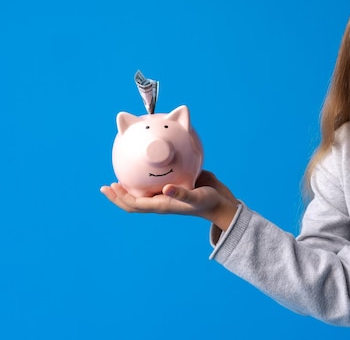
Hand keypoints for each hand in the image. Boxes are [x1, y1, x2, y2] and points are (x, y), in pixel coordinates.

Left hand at [100, 170, 238, 229]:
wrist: (220, 202)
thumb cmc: (208, 202)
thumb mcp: (196, 197)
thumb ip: (181, 193)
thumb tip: (166, 189)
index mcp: (161, 204)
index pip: (134, 204)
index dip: (120, 197)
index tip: (110, 186)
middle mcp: (160, 200)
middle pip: (133, 202)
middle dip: (118, 196)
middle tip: (107, 185)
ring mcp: (165, 194)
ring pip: (141, 193)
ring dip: (129, 188)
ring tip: (121, 176)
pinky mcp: (173, 186)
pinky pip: (155, 183)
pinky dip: (145, 177)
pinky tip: (146, 166)